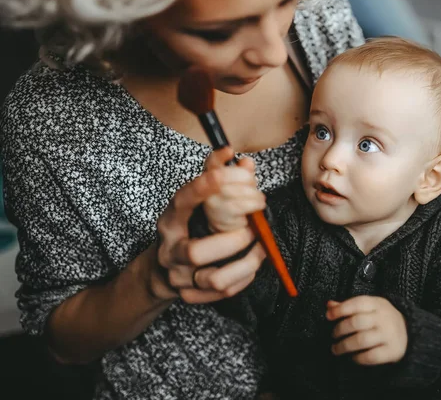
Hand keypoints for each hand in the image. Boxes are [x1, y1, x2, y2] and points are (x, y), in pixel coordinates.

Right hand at [152, 147, 265, 303]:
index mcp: (171, 220)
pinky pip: (224, 292)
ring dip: (245, 264)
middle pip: (196, 252)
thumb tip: (245, 162)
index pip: (182, 202)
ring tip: (260, 248)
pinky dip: (244, 278)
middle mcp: (170, 249)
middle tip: (251, 229)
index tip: (222, 173)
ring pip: (214, 278)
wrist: (163, 269)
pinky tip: (252, 264)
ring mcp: (179, 275)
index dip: (202, 188)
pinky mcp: (191, 295)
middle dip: (232, 243)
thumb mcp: (195, 203)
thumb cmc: (187, 228)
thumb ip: (218, 180)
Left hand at [327, 296, 407, 365]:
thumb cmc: (381, 318)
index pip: (357, 303)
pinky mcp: (393, 351)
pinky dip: (358, 358)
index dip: (340, 310)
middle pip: (356, 322)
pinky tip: (352, 357)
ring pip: (361, 340)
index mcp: (377, 304)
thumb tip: (329, 305)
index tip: (328, 316)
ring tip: (336, 349)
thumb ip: (349, 306)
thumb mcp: (369, 307)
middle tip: (333, 336)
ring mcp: (389, 335)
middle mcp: (384, 318)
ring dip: (344, 346)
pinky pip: (371, 356)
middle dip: (340, 330)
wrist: (409, 332)